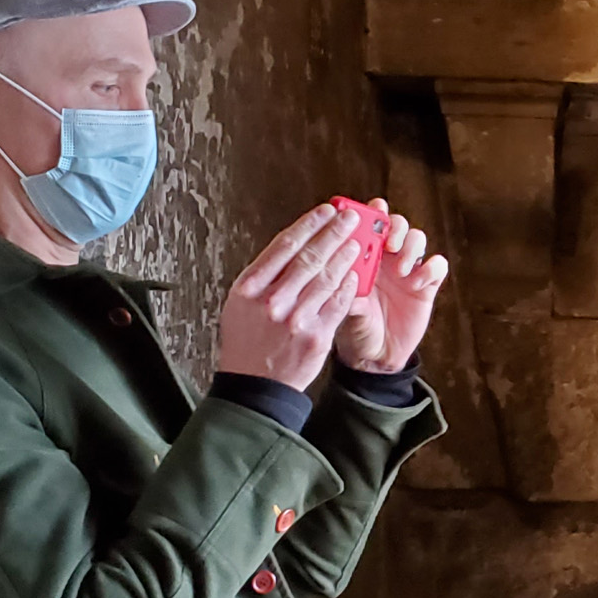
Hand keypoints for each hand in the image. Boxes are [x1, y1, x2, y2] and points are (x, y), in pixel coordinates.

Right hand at [216, 204, 363, 390]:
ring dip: (345, 256)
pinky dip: (348, 285)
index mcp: (249, 288)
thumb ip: (263, 276)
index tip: (325, 211)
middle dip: (333, 233)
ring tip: (357, 243)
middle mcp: (272, 301)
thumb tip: (294, 244)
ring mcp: (296, 319)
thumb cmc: (247, 342)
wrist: (256, 387)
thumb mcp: (240, 304)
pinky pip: (338, 303)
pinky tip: (355, 274)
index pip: (284, 245)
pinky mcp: (316, 336)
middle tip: (350, 218)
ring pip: (327, 277)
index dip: (309, 224)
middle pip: (309, 256)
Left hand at [334, 198, 448, 372]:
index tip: (373, 212)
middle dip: (395, 227)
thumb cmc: (355, 331)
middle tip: (390, 244)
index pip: (370, 224)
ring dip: (412, 247)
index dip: (372, 213)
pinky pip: (438, 265)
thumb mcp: (347, 312)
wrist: (377, 357)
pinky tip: (417, 284)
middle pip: (397, 224)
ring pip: (417, 239)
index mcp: (362, 258)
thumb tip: (343, 277)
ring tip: (402, 269)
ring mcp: (408, 271)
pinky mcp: (427, 286)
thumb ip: (347, 293)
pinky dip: (431, 269)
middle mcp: (386, 259)